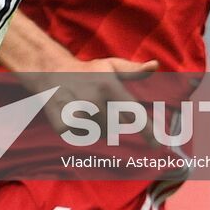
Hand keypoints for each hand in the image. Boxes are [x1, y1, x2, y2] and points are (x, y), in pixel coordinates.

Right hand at [18, 56, 160, 133]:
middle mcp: (93, 100)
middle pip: (116, 128)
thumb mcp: (110, 66)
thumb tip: (155, 65)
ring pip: (100, 134)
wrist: (51, 71)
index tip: (158, 144)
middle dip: (114, 121)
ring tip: (89, 109)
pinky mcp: (63, 123)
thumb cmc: (87, 71)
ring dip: (99, 127)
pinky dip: (82, 131)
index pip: (133, 114)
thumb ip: (133, 70)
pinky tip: (76, 116)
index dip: (147, 131)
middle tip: (102, 106)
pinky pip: (82, 137)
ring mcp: (77, 113)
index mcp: (108, 86)